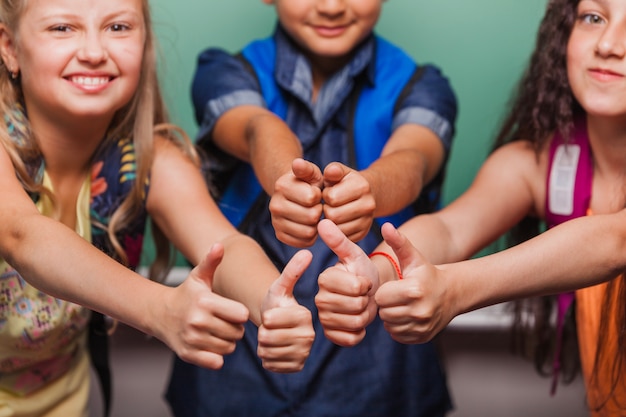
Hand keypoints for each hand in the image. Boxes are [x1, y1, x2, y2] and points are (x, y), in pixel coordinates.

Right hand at [158, 244, 248, 368]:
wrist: (160, 314)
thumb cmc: (187, 294)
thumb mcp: (199, 277)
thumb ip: (211, 261)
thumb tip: (219, 246)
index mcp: (205, 302)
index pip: (240, 315)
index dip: (239, 314)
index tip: (232, 311)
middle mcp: (198, 321)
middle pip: (237, 333)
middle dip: (234, 328)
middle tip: (224, 322)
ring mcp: (192, 339)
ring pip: (229, 348)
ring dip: (227, 342)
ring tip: (217, 332)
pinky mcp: (188, 355)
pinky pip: (216, 362)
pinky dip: (217, 356)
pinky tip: (211, 345)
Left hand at [258, 249, 314, 372]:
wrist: (277, 324)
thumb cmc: (277, 302)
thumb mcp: (280, 286)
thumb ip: (292, 270)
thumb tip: (307, 252)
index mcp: (306, 315)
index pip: (270, 320)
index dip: (264, 318)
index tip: (272, 314)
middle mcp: (310, 336)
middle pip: (268, 338)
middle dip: (262, 333)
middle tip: (269, 327)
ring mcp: (304, 353)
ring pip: (268, 353)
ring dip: (263, 346)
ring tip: (271, 336)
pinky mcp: (297, 367)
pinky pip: (271, 366)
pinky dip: (266, 359)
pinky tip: (273, 349)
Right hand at [269, 158, 322, 246]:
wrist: (294, 196)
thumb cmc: (308, 184)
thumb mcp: (310, 173)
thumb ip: (307, 168)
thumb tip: (297, 163)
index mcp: (281, 186)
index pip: (312, 198)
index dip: (319, 196)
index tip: (316, 193)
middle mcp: (274, 205)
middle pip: (311, 217)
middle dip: (319, 211)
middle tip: (316, 206)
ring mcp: (275, 222)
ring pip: (309, 232)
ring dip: (317, 225)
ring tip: (313, 215)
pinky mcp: (280, 235)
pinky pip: (305, 242)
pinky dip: (312, 236)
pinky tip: (310, 225)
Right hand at [315, 219, 378, 346]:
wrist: (367, 292)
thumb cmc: (361, 271)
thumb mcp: (354, 254)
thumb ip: (339, 240)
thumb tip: (322, 222)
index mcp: (324, 278)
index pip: (356, 287)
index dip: (366, 284)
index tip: (363, 279)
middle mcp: (319, 299)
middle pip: (356, 306)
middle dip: (367, 301)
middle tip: (364, 295)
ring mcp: (324, 319)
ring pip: (355, 322)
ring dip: (365, 316)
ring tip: (362, 307)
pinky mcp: (331, 335)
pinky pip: (350, 339)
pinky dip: (360, 332)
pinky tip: (359, 322)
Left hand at [322, 162, 375, 242]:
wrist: (364, 195)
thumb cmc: (344, 183)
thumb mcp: (339, 171)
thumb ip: (332, 170)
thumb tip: (330, 171)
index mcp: (362, 186)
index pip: (332, 197)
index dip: (325, 195)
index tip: (328, 192)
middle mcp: (369, 204)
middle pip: (333, 215)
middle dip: (326, 209)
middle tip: (328, 204)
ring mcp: (368, 221)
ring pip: (337, 229)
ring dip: (329, 222)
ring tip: (332, 212)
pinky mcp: (362, 233)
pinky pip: (341, 238)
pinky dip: (335, 232)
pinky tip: (336, 222)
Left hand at [375, 223, 452, 343]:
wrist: (451, 293)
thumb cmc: (427, 274)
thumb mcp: (413, 257)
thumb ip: (398, 242)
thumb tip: (385, 225)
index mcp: (414, 290)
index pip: (380, 297)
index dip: (384, 291)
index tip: (394, 287)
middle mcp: (420, 310)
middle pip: (384, 313)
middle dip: (387, 304)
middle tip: (398, 297)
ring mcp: (422, 326)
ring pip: (390, 325)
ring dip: (392, 317)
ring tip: (403, 306)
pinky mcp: (422, 337)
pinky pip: (398, 336)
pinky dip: (399, 328)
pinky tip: (407, 316)